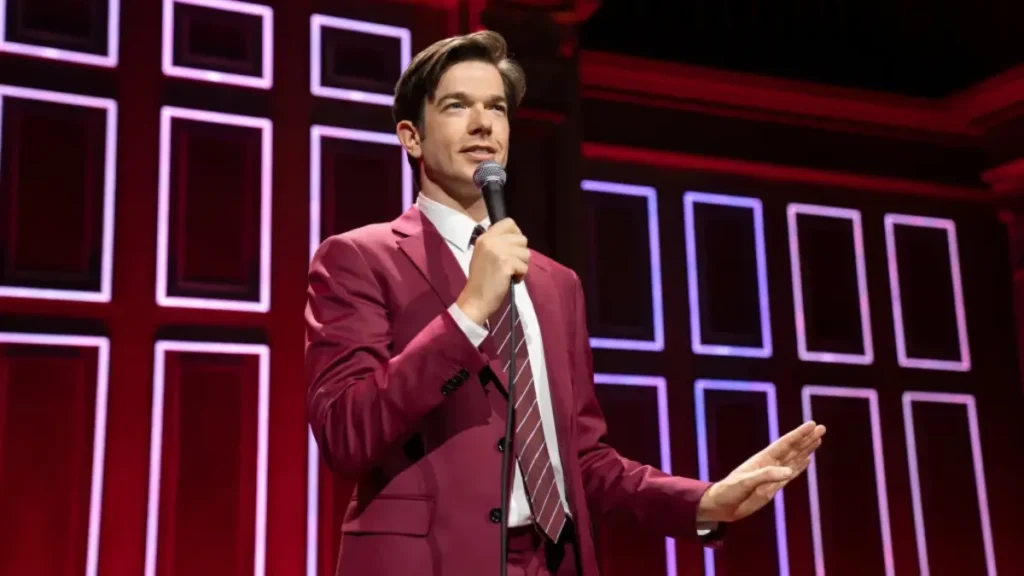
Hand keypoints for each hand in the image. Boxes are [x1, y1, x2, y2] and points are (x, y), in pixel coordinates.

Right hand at [456, 218, 529, 325]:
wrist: (475, 299)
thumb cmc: (480, 280)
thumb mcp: (483, 255)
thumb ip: (496, 244)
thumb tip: (515, 240)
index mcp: (485, 237)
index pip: (509, 222)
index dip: (516, 234)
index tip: (513, 248)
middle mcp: (491, 240)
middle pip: (522, 238)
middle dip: (521, 253)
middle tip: (511, 265)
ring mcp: (499, 251)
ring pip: (526, 253)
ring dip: (522, 265)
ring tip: (510, 273)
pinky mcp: (506, 263)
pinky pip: (524, 266)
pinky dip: (521, 276)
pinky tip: (510, 280)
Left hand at [696, 421, 825, 523]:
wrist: (722, 506)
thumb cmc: (729, 491)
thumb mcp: (745, 483)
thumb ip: (766, 476)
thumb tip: (789, 471)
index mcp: (762, 459)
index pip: (784, 444)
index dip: (798, 434)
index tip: (812, 424)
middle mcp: (770, 464)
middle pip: (792, 449)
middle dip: (806, 439)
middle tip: (822, 427)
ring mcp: (772, 475)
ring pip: (794, 459)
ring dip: (806, 449)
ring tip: (818, 439)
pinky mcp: (774, 487)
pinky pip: (791, 474)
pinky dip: (800, 466)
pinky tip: (807, 459)